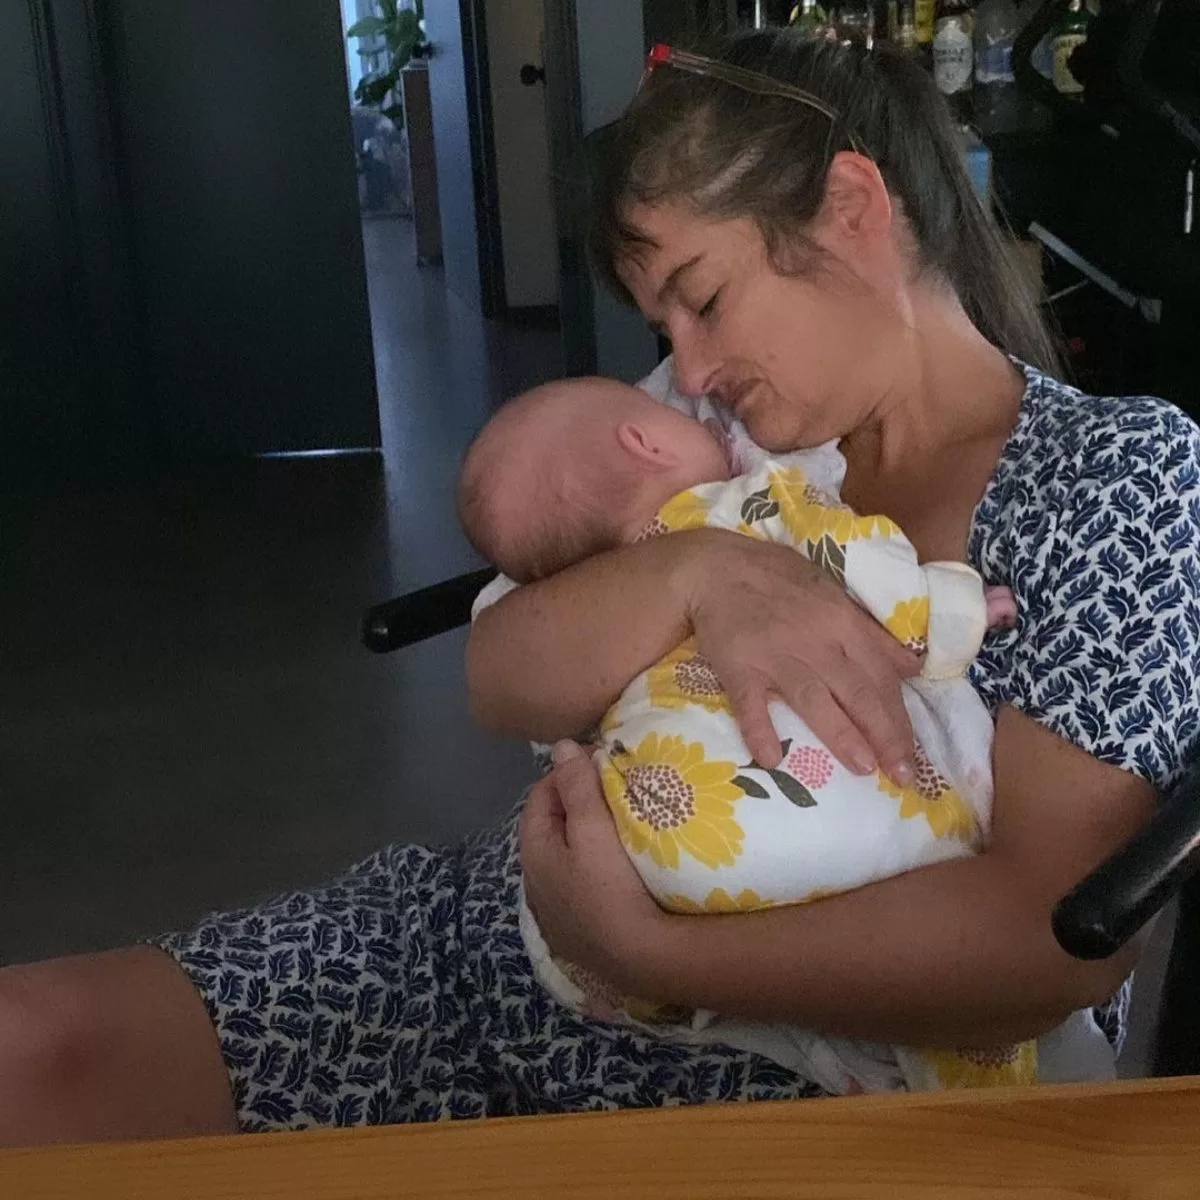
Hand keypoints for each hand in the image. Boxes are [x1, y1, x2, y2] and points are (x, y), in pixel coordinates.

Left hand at [519, 742, 666, 990]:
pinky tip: (614, 868)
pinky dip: (590, 866)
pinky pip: (578, 885)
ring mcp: (556, 914)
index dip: (565, 773)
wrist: (640, 957)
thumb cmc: (612, 886)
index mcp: (533, 854)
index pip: (539, 797)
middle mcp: (535, 884)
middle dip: (573, 804)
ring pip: (564, 858)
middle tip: (609, 788)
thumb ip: (576, 786)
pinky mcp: (578, 933)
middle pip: (550, 829)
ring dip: (583, 837)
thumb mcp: (593, 829)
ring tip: (615, 823)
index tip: (597, 761)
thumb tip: (561, 747)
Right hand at [682, 531, 919, 777]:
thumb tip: (913, 667)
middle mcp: (816, 641)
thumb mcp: (835, 594)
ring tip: (863, 769)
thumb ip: (873, 634)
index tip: (913, 754)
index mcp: (843, 623)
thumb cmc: (780, 580)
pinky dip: (759, 730)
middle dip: (884, 736)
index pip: (881, 676)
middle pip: (857, 693)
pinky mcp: (739, 666)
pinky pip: (750, 702)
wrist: (717, 567)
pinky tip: (770, 759)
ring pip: (814, 699)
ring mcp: (776, 655)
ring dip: (840, 734)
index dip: (900, 717)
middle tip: (902, 776)